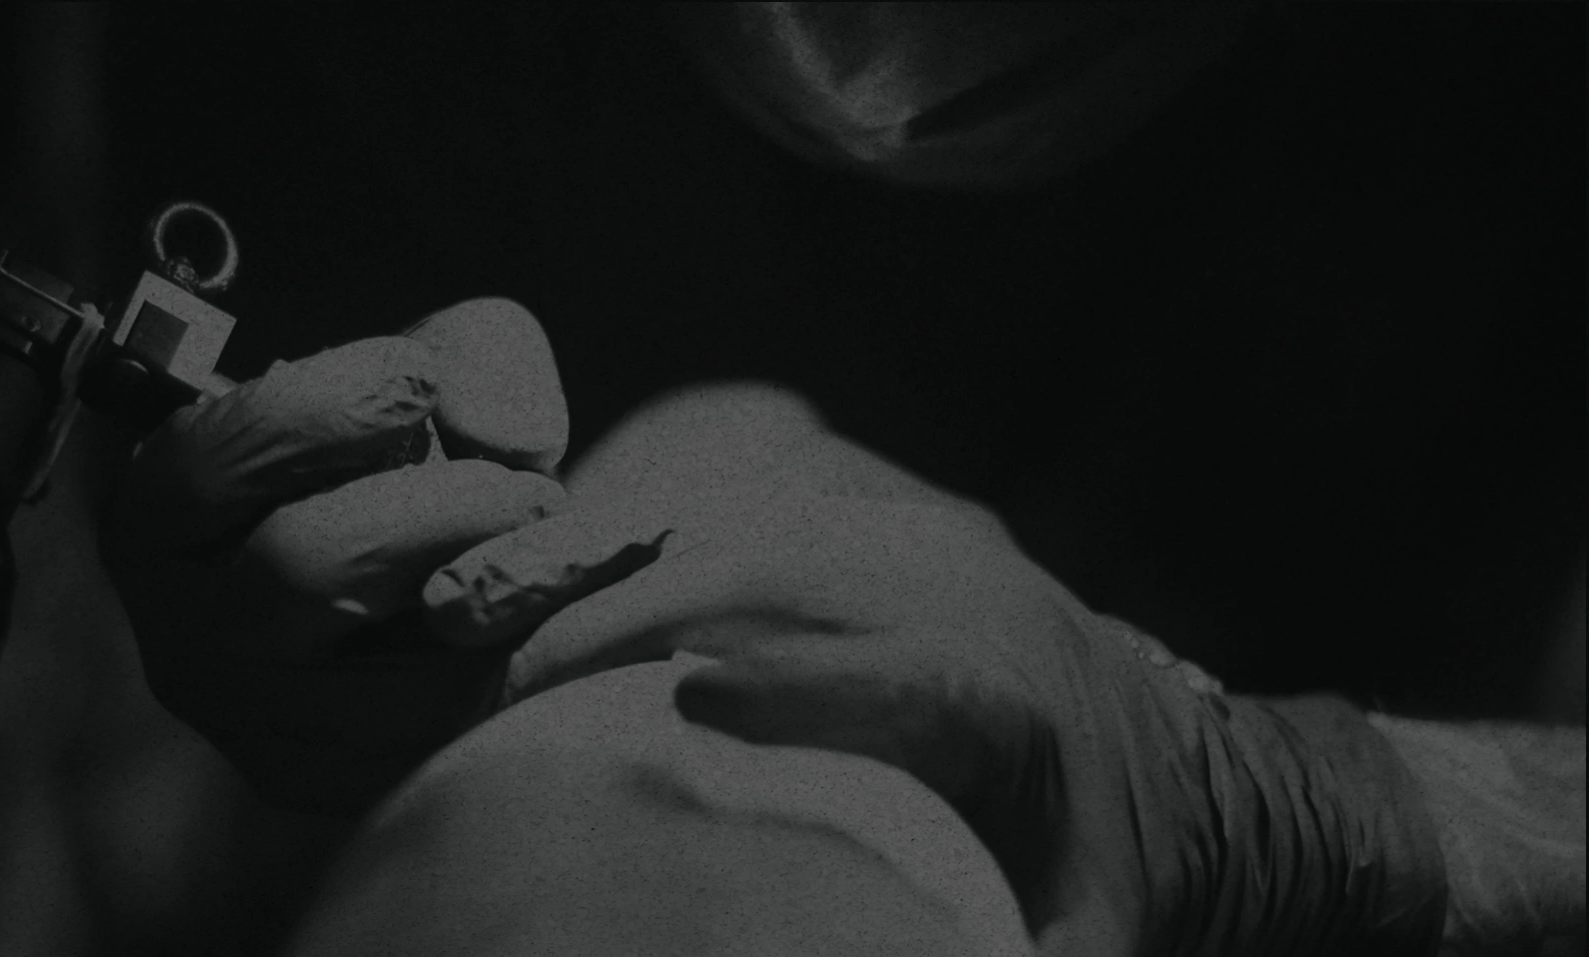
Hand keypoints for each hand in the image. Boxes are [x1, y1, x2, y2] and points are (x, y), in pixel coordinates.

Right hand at [101, 298, 567, 815]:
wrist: (449, 566)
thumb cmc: (417, 447)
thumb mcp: (439, 363)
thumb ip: (477, 360)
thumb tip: (502, 434)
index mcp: (162, 517)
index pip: (205, 467)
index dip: (318, 410)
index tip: (416, 377)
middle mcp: (188, 634)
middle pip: (305, 572)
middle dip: (441, 514)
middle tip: (528, 489)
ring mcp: (261, 728)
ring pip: (403, 686)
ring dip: (507, 598)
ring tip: (553, 543)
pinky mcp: (343, 786)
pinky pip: (459, 743)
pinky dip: (536, 667)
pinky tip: (577, 608)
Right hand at [427, 476, 1447, 955]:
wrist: (1184, 765)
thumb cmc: (1109, 869)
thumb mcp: (1083, 942)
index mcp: (1006, 699)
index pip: (894, 679)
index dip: (789, 685)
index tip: (676, 699)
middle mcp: (958, 589)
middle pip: (777, 571)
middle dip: (630, 615)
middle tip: (496, 680)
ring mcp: (914, 533)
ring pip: (738, 516)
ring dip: (607, 558)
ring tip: (483, 611)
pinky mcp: (877, 512)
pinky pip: (738, 496)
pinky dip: (632, 529)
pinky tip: (541, 569)